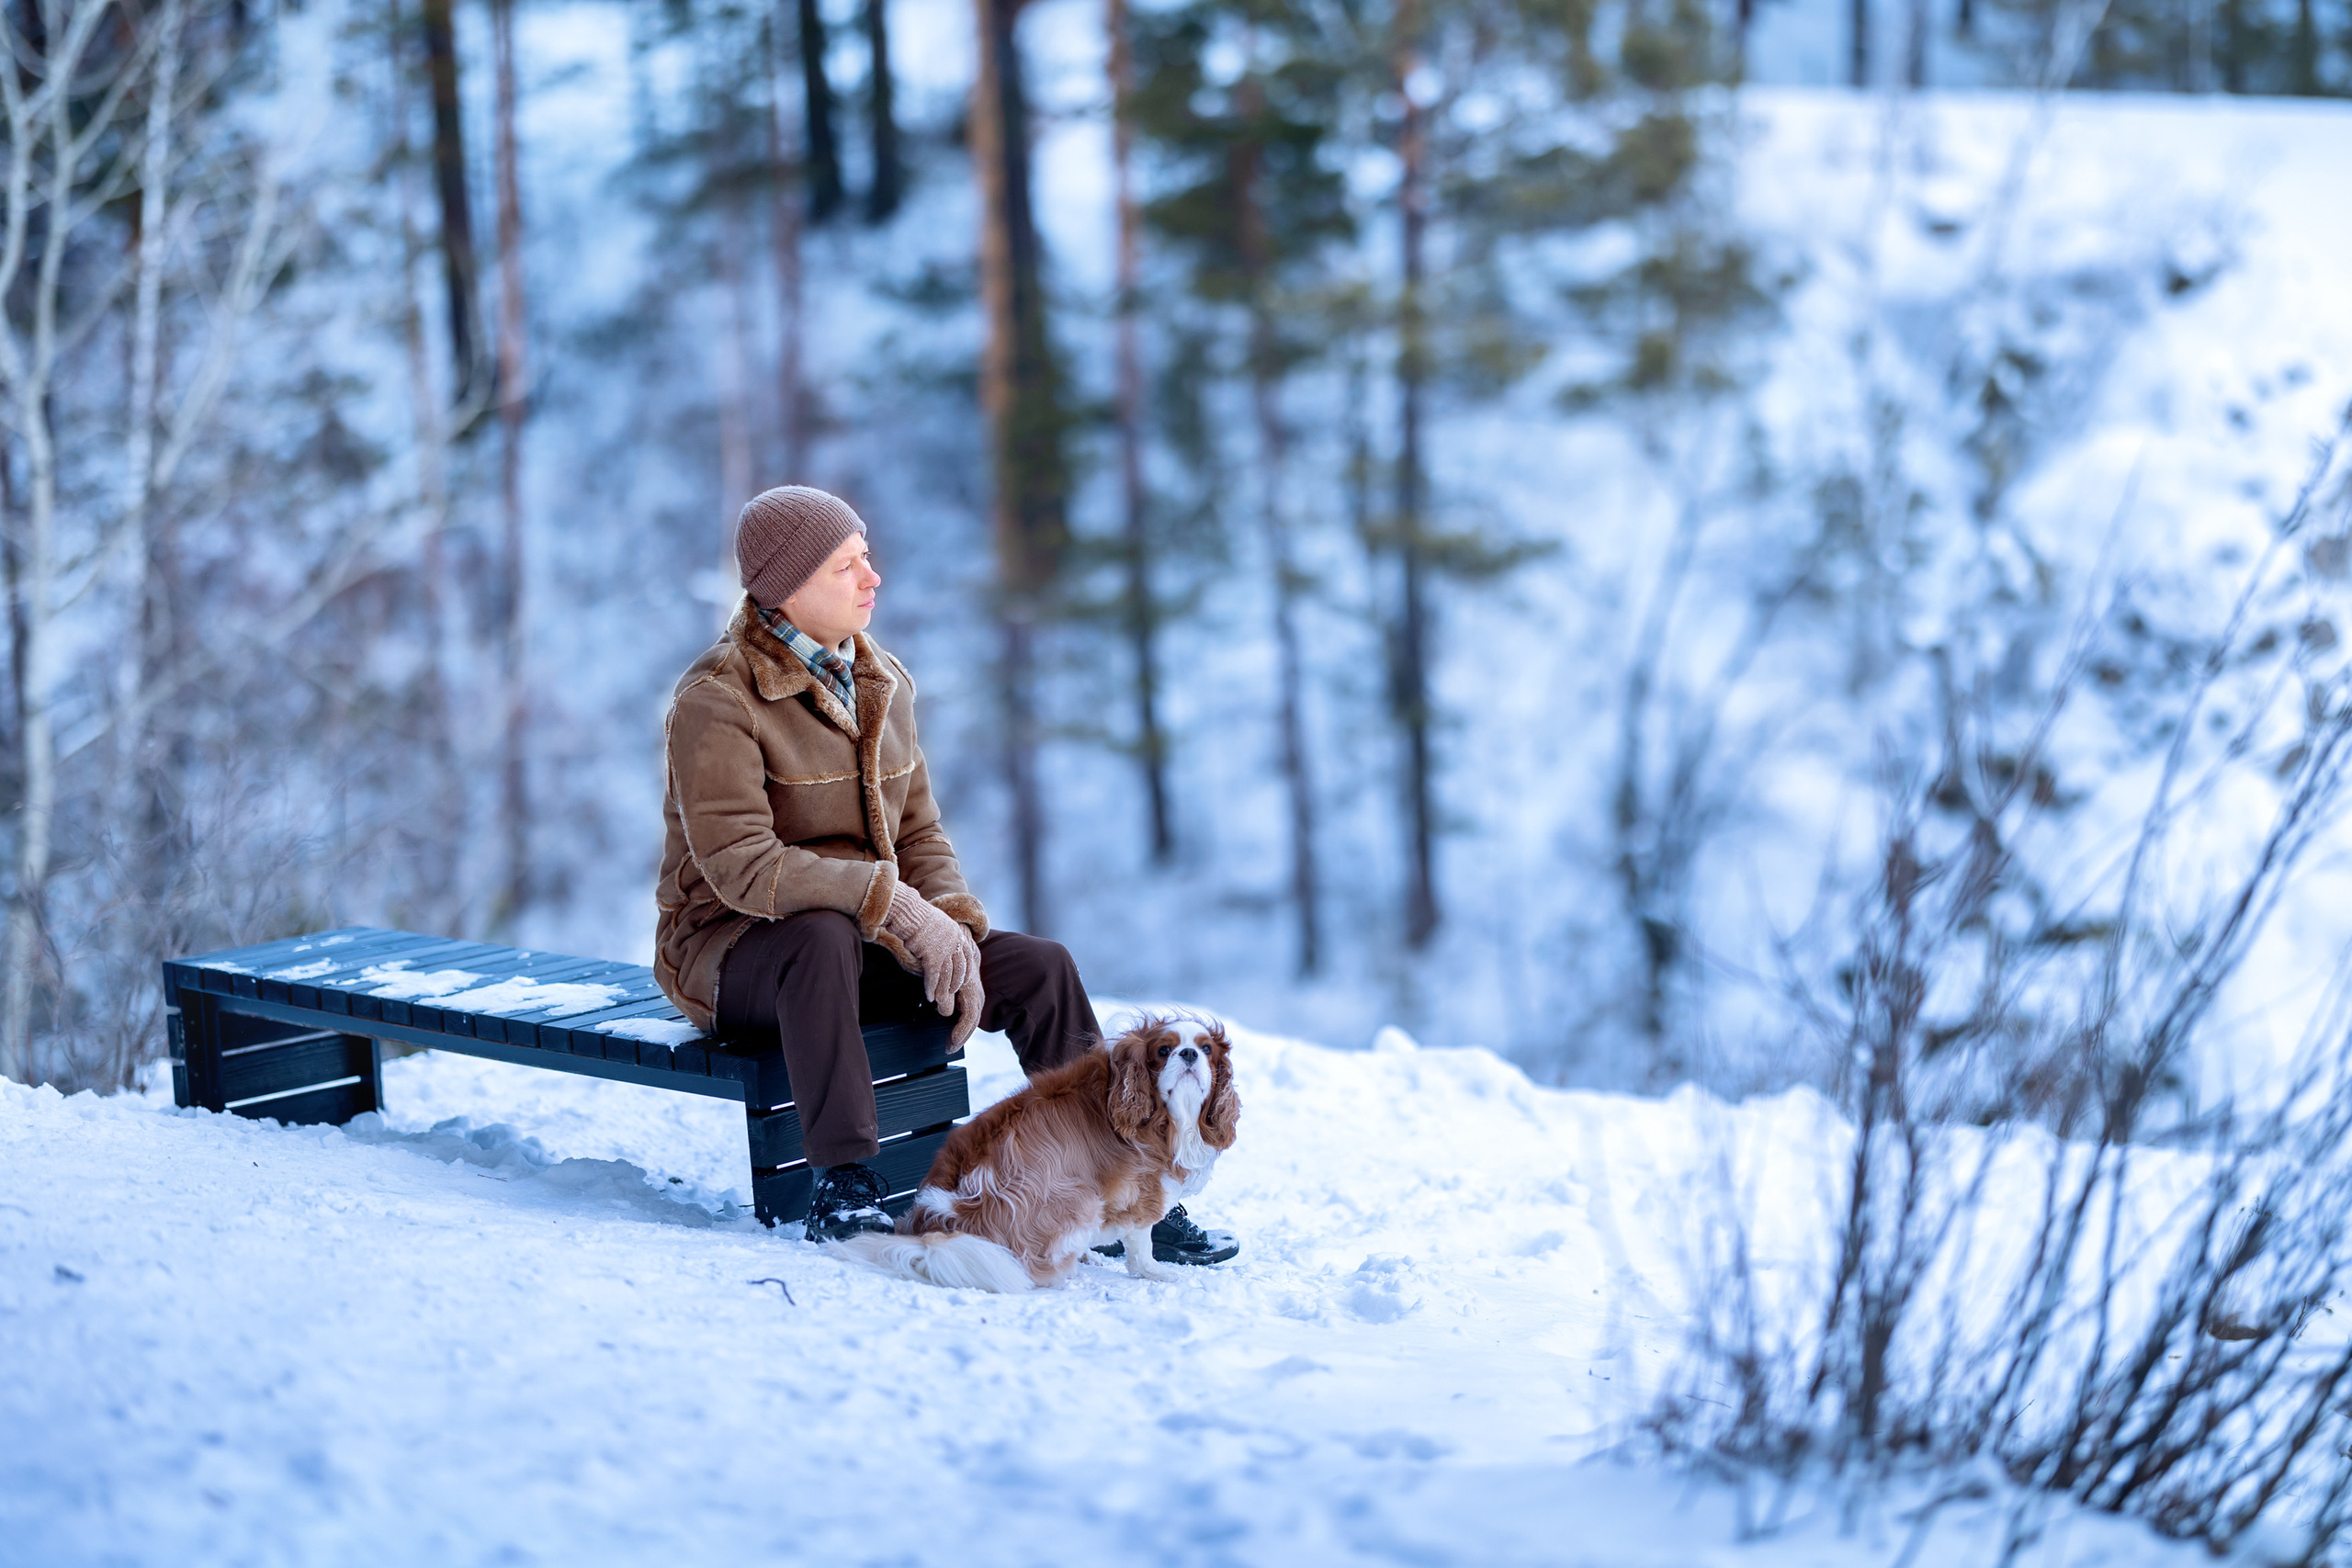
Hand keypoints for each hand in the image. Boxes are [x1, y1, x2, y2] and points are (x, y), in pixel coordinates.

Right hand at [882, 882, 976, 1014]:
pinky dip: (931, 988)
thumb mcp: (936, 923)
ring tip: (938, 999)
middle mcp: (954, 941)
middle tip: (950, 994)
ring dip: (942, 990)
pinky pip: (933, 977)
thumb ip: (941, 935)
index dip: (965, 971)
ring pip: (947, 976)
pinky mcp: (933, 956)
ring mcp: (945, 949)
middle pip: (959, 969)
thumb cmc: (915, 916)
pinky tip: (928, 997)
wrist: (906, 912)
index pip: (967, 956)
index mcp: (956, 932)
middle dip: (955, 984)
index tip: (964, 981)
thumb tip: (938, 945)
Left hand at [949, 963, 984, 1049]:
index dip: (961, 1032)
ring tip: (950, 1044)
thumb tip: (946, 1012)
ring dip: (962, 1033)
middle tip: (948, 1049)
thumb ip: (945, 994)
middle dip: (961, 1037)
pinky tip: (953, 1031)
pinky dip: (961, 1025)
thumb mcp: (945, 976)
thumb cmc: (949, 958)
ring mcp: (976, 994)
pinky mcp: (971, 993)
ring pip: (971, 1018)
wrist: (958, 941)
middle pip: (972, 1021)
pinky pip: (968, 1013)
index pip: (970, 1018)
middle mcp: (977, 993)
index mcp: (972, 990)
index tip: (951, 1044)